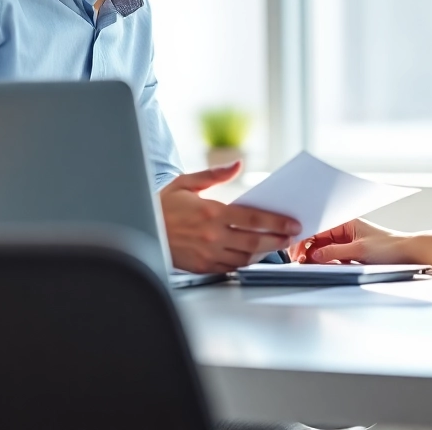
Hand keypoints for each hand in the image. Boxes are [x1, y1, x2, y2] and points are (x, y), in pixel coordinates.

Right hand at [159, 162, 301, 273]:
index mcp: (211, 212)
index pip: (254, 218)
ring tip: (275, 244)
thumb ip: (214, 174)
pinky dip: (244, 261)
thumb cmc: (162, 206)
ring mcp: (207, 253)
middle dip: (278, 239)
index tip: (292, 223)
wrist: (139, 228)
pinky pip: (231, 266)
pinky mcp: (202, 266)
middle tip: (291, 236)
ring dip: (264, 251)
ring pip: (245, 256)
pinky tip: (252, 254)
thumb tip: (236, 164)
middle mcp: (212, 235)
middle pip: (255, 240)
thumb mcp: (185, 183)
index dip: (277, 222)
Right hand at [294, 219, 431, 269]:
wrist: (410, 253)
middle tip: (299, 261)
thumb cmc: (390, 246)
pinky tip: (318, 266)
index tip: (296, 251)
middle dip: (306, 248)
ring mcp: (346, 242)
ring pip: (322, 248)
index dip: (304, 239)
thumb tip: (314, 255)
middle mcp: (344, 230)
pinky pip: (331, 256)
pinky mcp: (350, 253)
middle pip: (317, 238)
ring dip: (314, 256)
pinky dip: (324, 262)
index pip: (317, 227)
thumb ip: (334, 252)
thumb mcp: (359, 250)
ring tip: (306, 264)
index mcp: (345, 222)